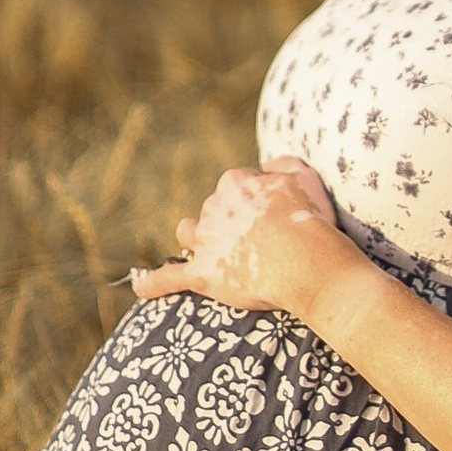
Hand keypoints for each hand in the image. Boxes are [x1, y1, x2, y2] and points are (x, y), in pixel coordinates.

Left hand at [129, 157, 352, 316]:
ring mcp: (204, 242)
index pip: (237, 186)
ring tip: (213, 252)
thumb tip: (266, 165)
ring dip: (197, 239)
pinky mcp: (201, 274)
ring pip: (189, 234)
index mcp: (235, 182)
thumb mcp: (305, 177)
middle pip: (214, 210)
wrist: (304, 261)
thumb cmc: (310, 219)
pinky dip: (153, 282)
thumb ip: (283, 164)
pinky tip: (141, 286)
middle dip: (229, 222)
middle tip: (259, 241)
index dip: (256, 202)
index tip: (274, 216)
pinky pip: (168, 277)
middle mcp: (214, 207)